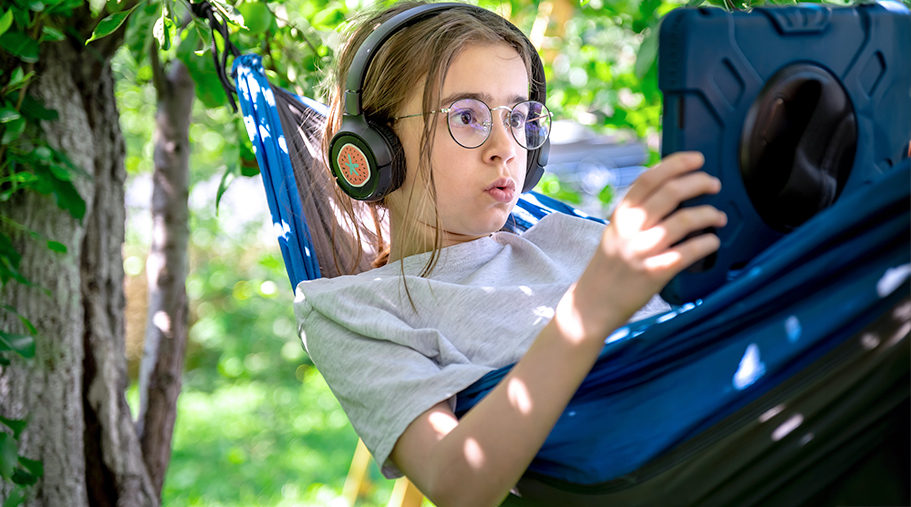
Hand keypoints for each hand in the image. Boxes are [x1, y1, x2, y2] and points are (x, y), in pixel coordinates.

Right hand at [573, 151, 726, 337]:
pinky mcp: (653, 273)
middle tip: (714, 183)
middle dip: (699, 183)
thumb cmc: (608, 268)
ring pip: (683, 221)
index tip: (696, 159)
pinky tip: (713, 241)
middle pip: (670, 193)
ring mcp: (641, 250)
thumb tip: (671, 191)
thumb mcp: (615, 232)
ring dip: (708, 214)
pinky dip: (706, 244)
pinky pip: (687, 252)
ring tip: (718, 216)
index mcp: (621, 214)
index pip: (649, 179)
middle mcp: (629, 228)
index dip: (676, 164)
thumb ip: (637, 213)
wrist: (592, 304)